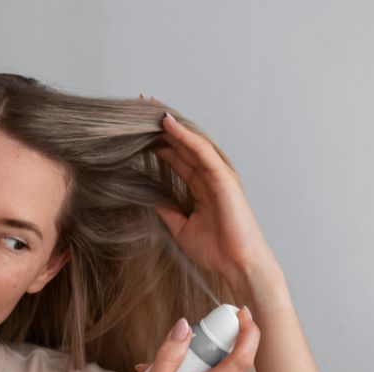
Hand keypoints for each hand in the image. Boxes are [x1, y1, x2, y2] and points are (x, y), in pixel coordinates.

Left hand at [152, 108, 275, 280]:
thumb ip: (167, 210)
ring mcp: (217, 174)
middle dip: (160, 126)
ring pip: (190, 141)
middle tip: (138, 106)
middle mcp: (209, 176)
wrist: (238, 264)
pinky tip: (168, 123)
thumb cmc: (216, 250)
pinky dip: (185, 135)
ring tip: (148, 105)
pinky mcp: (223, 177)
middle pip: (182, 143)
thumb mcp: (180, 228)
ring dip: (170, 123)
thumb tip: (147, 197)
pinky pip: (202, 151)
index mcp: (201, 186)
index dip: (157, 142)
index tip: (135, 131)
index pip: (176, 157)